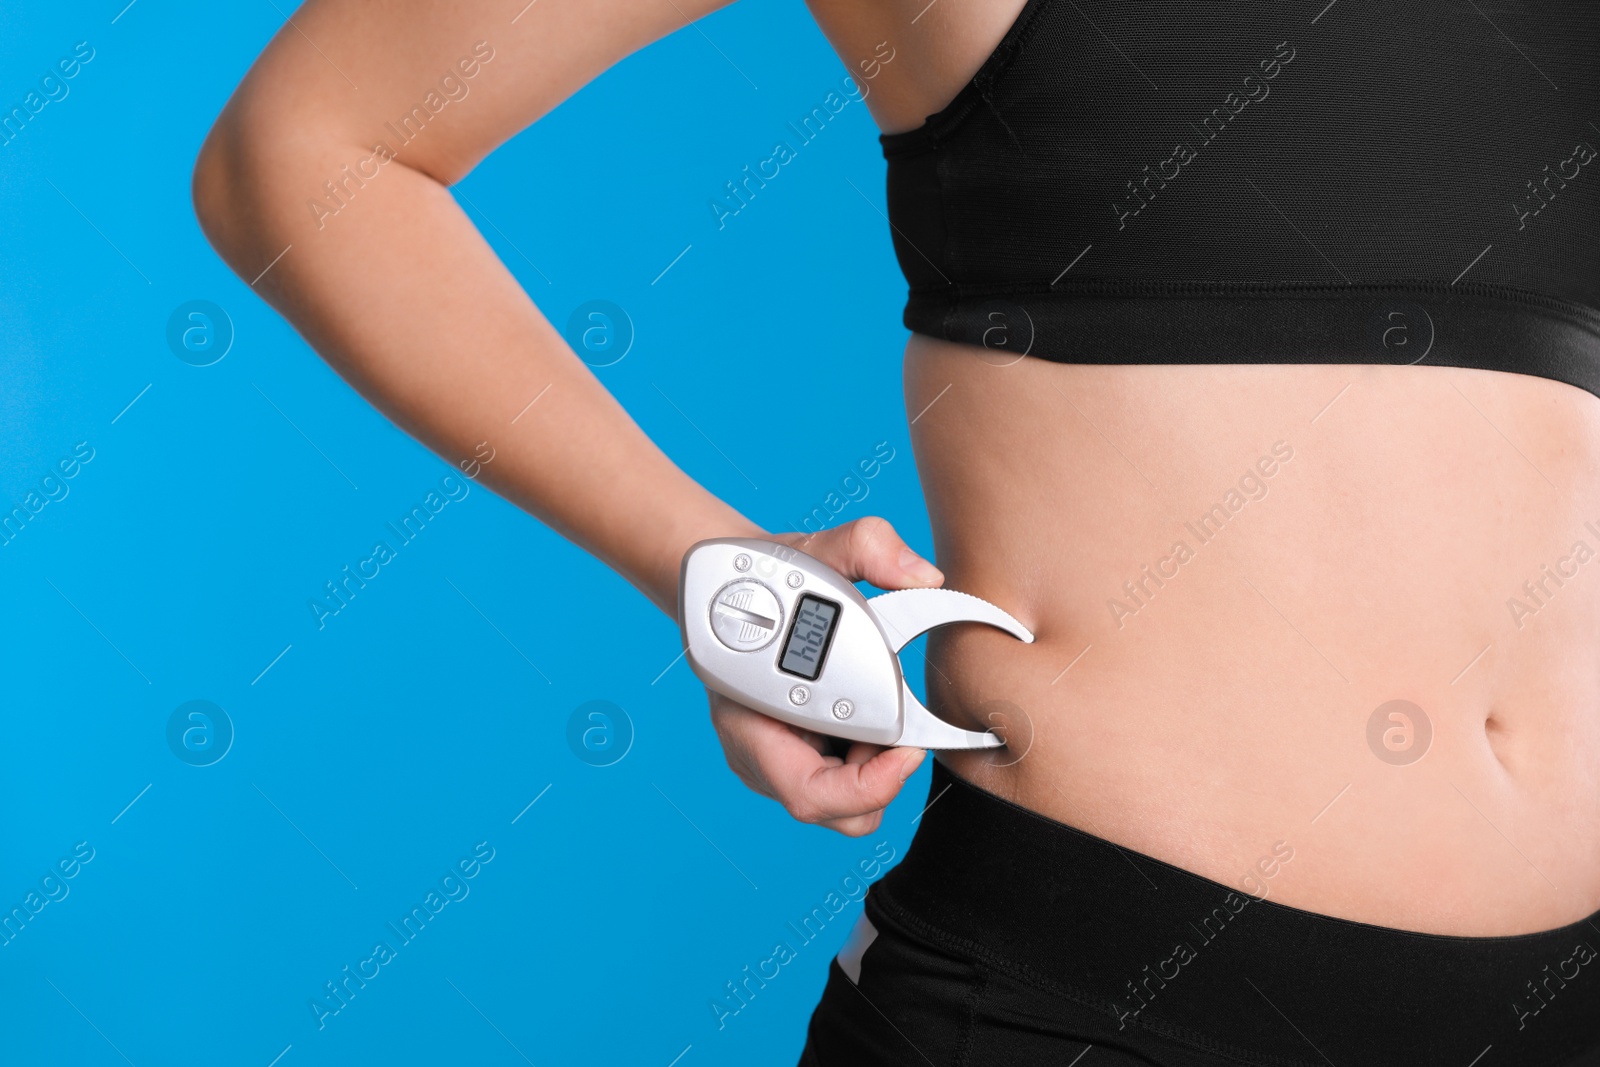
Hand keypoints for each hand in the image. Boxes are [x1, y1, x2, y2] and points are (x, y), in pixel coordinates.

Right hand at [705, 517, 942, 834]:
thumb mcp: (819, 547)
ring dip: (873, 772)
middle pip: (831, 811)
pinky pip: (840, 786)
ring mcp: (773, 761)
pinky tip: (866, 718)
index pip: (808, 791)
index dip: (866, 785)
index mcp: (749, 722)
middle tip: (894, 732)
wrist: (738, 581)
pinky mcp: (794, 758)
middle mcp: (756, 754)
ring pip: (840, 807)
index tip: (909, 748)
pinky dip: (866, 762)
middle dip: (877, 779)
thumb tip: (924, 575)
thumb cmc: (770, 576)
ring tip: (876, 718)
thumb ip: (868, 545)